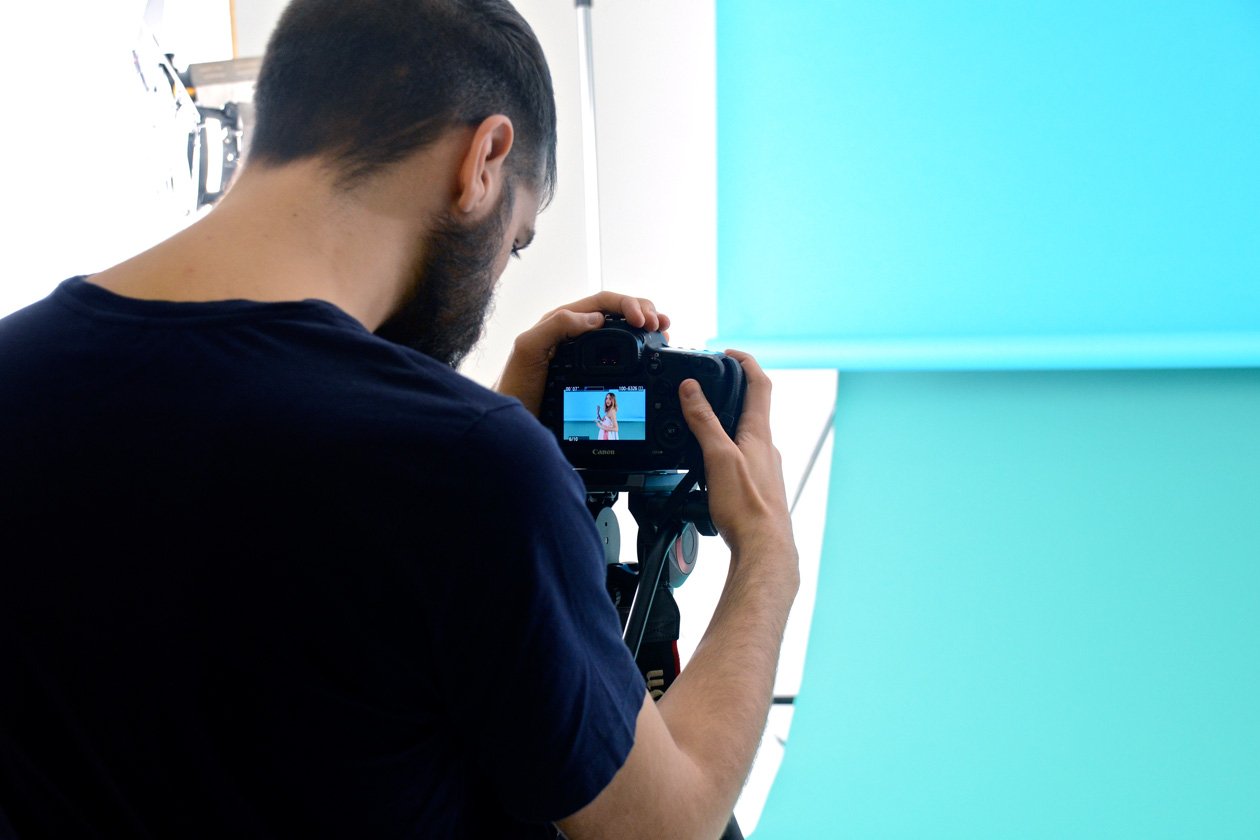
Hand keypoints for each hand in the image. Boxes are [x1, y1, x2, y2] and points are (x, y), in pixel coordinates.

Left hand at [495, 291, 668, 416]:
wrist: (514, 420)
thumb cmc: (516, 385)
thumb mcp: (529, 349)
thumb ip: (556, 326)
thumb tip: (595, 318)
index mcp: (563, 321)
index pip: (604, 302)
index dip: (628, 304)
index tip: (645, 320)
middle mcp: (576, 333)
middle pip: (618, 312)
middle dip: (644, 311)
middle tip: (661, 325)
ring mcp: (585, 353)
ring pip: (622, 331)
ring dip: (645, 328)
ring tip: (662, 333)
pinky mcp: (591, 374)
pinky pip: (619, 355)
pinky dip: (638, 349)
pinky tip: (648, 353)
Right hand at [679, 351, 797, 575]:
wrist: (763, 548)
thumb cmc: (747, 507)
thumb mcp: (718, 457)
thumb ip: (704, 422)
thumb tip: (691, 389)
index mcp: (759, 432)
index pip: (759, 383)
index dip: (745, 361)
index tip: (727, 352)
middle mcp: (766, 446)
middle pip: (753, 407)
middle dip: (732, 391)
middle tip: (710, 384)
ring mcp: (764, 466)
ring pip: (746, 434)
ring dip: (727, 423)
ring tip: (703, 424)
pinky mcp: (757, 486)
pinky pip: (742, 457)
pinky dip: (727, 449)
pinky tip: (711, 466)